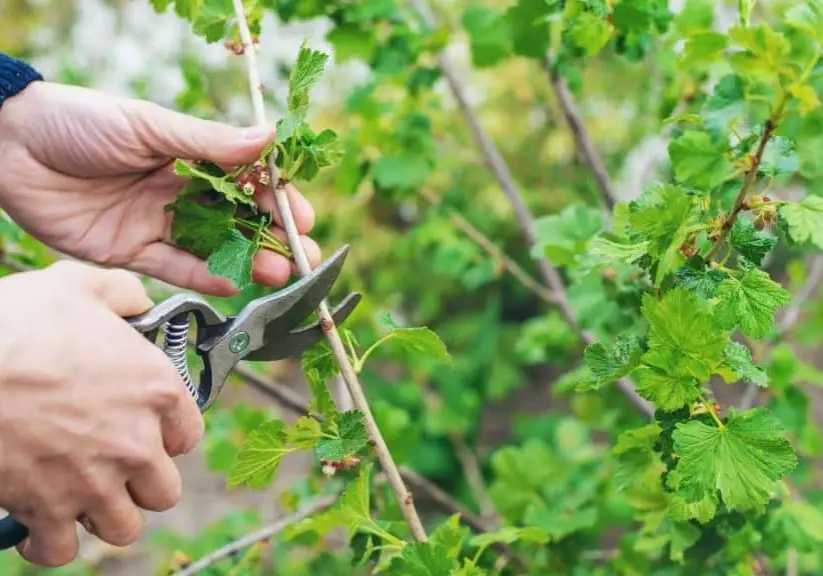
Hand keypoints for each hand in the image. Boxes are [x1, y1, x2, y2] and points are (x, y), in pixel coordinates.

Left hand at [0, 81, 320, 295]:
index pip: (246, 181)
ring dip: (248, 261)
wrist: (9, 148)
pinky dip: (204, 276)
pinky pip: (174, 268)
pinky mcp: (130, 251)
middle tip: (305, 257)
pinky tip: (234, 282)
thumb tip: (270, 138)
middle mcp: (178, 192)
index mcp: (188, 156)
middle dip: (273, 238)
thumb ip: (209, 141)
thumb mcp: (149, 125)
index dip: (277, 199)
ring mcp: (156, 223)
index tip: (304, 215)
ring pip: (213, 247)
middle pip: (237, 220)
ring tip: (281, 274)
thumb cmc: (80, 122)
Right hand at [0, 260, 203, 566]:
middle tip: (111, 466)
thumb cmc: (16, 323)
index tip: (145, 432)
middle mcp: (137, 442)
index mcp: (156, 390)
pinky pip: (62, 551)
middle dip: (139, 483)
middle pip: (162, 490)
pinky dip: (48, 543)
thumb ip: (122, 294)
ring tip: (79, 495)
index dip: (166, 436)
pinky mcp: (48, 509)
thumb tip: (138, 303)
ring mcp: (95, 480)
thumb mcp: (77, 286)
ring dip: (102, 514)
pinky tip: (37, 522)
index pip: (188, 435)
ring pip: (123, 527)